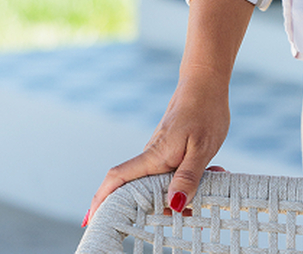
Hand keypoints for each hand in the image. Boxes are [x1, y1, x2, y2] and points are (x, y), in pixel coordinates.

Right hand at [83, 0, 253, 226]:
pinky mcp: (171, 150)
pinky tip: (211, 174)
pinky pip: (171, 173)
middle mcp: (152, 156)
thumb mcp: (202, 148)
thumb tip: (174, 205)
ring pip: (159, 184)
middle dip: (148, 211)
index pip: (119, 179)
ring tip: (204, 195)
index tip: (90, 220)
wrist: (206, 81)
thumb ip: (188, 176)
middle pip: (135, 189)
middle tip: (176, 221)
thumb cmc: (205, 110)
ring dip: (176, 196)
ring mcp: (160, 153)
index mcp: (154, 156)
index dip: (102, 199)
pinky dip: (186, 181)